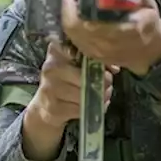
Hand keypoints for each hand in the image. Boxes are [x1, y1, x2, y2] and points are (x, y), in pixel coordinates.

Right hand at [22, 40, 116, 160]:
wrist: (45, 106)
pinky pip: (79, 109)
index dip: (98, 61)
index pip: (81, 52)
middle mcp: (50, 68)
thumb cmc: (65, 81)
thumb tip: (114, 68)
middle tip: (108, 85)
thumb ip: (93, 62)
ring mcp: (49, 88)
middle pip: (84, 76)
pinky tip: (92, 106)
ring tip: (103, 97)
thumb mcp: (75, 67)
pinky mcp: (52, 107)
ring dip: (98, 97)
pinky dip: (90, 109)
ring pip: (83, 94)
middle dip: (101, 82)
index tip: (110, 69)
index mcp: (57, 52)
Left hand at [61, 0, 160, 75]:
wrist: (152, 53)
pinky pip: (74, 38)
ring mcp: (98, 52)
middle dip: (68, 4)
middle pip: (73, 26)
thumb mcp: (147, 4)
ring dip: (68, 13)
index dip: (76, 2)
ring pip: (71, 33)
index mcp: (123, 29)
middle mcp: (107, 43)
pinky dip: (71, 23)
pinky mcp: (93, 55)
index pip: (89, 18)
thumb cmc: (150, 25)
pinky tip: (75, 11)